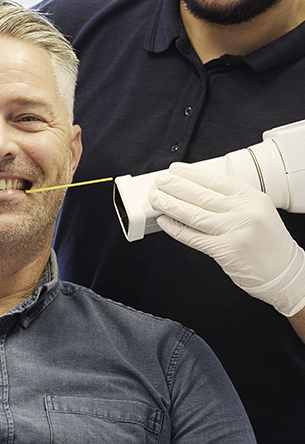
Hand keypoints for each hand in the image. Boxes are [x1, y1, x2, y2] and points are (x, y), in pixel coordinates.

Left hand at [148, 163, 304, 316]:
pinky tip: (165, 221)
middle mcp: (245, 212)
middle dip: (176, 186)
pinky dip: (176, 229)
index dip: (192, 174)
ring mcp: (235, 232)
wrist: (285, 273)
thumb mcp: (258, 212)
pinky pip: (194, 237)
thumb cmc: (269, 244)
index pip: (216, 180)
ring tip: (156, 199)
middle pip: (202, 195)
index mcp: (253, 198)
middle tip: (161, 181)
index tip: (176, 170)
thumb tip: (196, 191)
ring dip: (170, 205)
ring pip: (194, 214)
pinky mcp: (226, 251)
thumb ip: (232, 201)